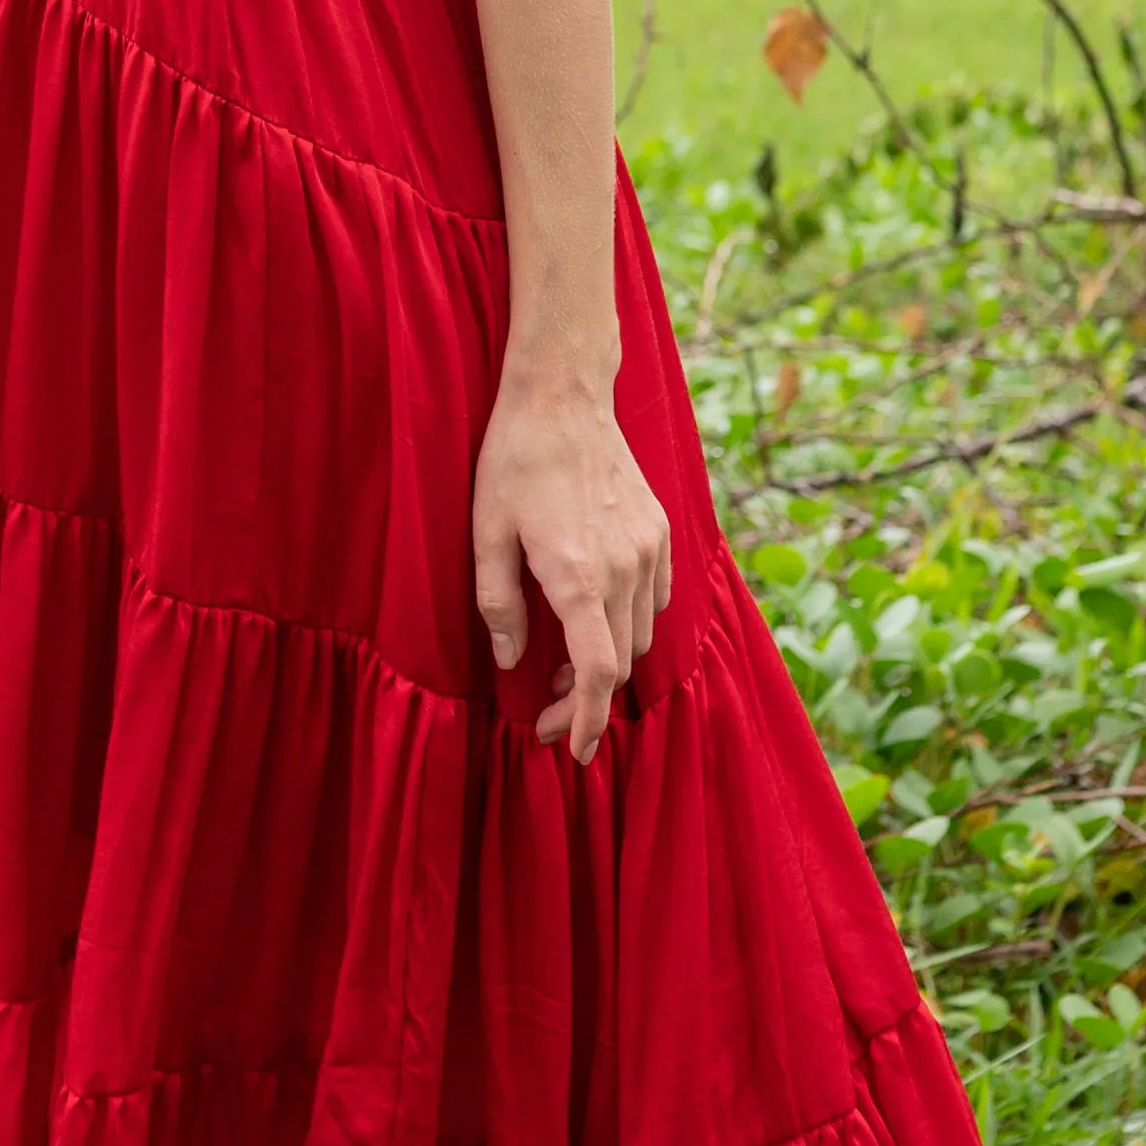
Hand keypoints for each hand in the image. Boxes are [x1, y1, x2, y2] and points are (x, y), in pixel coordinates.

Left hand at [473, 361, 674, 765]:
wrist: (564, 396)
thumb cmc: (514, 462)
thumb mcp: (485, 534)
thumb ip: (498, 605)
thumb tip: (513, 661)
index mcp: (578, 577)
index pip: (597, 673)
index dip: (586, 720)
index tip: (574, 749)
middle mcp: (624, 570)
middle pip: (620, 663)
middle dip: (585, 703)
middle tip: (547, 718)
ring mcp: (649, 550)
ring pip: (641, 634)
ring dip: (608, 663)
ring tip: (564, 669)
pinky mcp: (659, 533)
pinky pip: (656, 600)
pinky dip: (631, 625)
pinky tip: (597, 622)